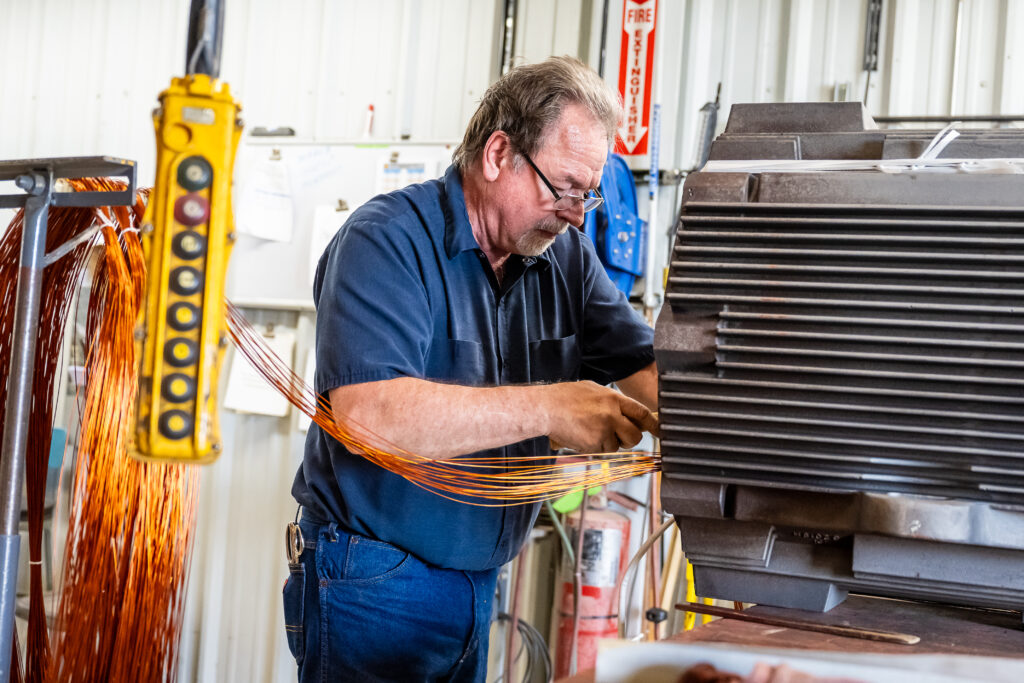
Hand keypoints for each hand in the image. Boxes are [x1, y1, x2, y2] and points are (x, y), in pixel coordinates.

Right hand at [540, 381, 657, 453]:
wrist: (546, 408)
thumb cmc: (566, 397)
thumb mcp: (593, 390)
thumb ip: (613, 402)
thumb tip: (628, 412)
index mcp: (613, 399)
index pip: (641, 413)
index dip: (653, 424)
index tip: (659, 431)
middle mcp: (611, 415)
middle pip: (634, 436)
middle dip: (629, 440)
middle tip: (618, 436)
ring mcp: (602, 431)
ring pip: (616, 447)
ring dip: (608, 443)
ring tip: (590, 430)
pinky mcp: (592, 444)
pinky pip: (601, 451)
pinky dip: (594, 448)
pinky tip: (583, 436)